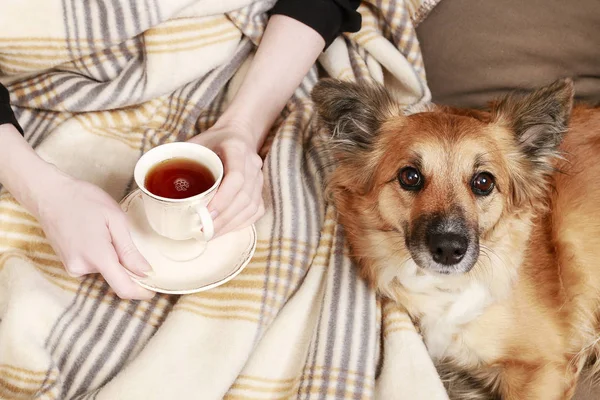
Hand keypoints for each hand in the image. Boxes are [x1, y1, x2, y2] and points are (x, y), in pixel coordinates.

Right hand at [35, 171, 154, 299]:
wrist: (49, 195)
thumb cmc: (84, 201)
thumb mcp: (115, 219)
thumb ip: (129, 250)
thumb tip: (145, 272)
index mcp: (98, 256)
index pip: (123, 287)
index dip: (141, 292)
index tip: (153, 290)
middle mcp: (82, 267)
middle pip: (115, 276)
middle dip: (125, 264)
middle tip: (122, 236)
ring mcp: (72, 267)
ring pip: (104, 270)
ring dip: (111, 257)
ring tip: (103, 230)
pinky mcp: (68, 264)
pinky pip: (92, 266)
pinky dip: (99, 255)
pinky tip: (93, 235)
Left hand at [188, 122, 264, 236]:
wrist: (237, 135)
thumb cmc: (213, 141)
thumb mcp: (194, 142)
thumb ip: (178, 157)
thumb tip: (150, 177)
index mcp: (237, 148)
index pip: (237, 176)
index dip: (224, 197)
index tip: (206, 212)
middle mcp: (252, 163)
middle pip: (244, 196)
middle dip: (223, 218)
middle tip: (203, 229)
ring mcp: (259, 178)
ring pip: (251, 206)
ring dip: (231, 224)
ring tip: (211, 233)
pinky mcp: (260, 190)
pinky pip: (255, 211)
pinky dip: (241, 223)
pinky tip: (225, 229)